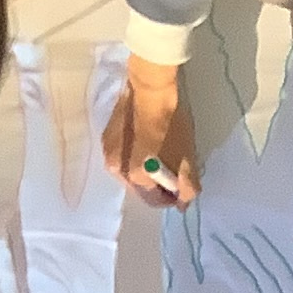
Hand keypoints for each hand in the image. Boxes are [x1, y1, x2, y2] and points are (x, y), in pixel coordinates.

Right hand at [103, 55, 196, 207]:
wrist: (150, 88)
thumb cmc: (170, 123)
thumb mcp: (187, 157)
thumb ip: (187, 186)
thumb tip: (183, 204)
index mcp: (134, 177)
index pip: (153, 200)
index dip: (171, 197)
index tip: (183, 188)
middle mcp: (115, 170)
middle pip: (140, 187)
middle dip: (157, 184)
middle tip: (174, 170)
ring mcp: (107, 152)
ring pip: (129, 171)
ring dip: (145, 170)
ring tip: (162, 155)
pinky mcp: (106, 136)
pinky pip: (122, 156)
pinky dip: (134, 156)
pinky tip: (146, 142)